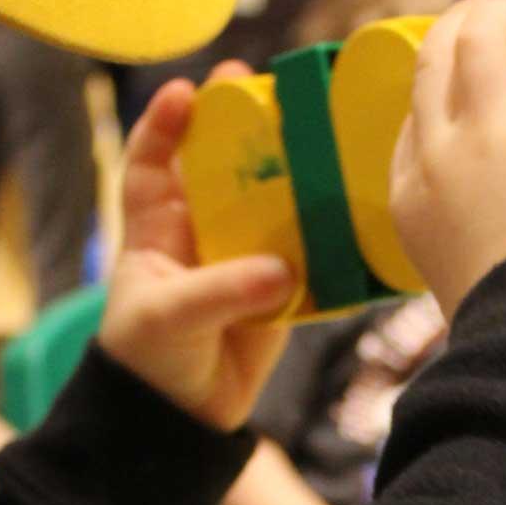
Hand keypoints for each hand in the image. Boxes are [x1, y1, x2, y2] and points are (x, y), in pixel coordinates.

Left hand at [98, 63, 297, 431]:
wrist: (181, 420)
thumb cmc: (151, 359)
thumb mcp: (169, 319)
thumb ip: (220, 291)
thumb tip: (281, 269)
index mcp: (157, 227)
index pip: (151, 161)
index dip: (164, 124)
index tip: (185, 93)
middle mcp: (203, 229)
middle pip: (224, 163)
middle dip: (245, 122)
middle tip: (269, 84)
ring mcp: (245, 254)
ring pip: (274, 198)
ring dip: (297, 167)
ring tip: (325, 127)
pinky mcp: (283, 284)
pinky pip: (309, 249)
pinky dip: (330, 229)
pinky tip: (354, 199)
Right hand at [390, 0, 505, 318]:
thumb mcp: (466, 284)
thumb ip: (480, 251)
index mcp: (412, 199)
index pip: (415, 119)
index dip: (444, 89)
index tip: (470, 82)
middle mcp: (440, 155)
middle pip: (436, 57)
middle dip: (464, 27)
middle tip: (501, 22)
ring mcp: (492, 133)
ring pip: (485, 36)